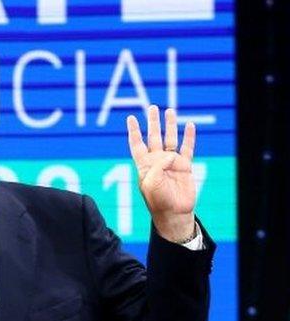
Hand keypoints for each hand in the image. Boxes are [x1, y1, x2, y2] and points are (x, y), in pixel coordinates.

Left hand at [126, 105, 196, 241]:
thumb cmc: (158, 200)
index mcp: (144, 165)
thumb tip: (171, 154)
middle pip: (153, 137)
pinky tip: (190, 126)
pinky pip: (188, 148)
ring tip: (170, 111)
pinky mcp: (185, 166)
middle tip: (152, 108)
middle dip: (153, 122)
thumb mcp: (152, 182)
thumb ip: (158, 165)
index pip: (137, 144)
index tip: (130, 118)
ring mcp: (171, 163)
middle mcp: (157, 161)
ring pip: (170, 139)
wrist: (174, 212)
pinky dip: (189, 136)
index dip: (134, 131)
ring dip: (170, 125)